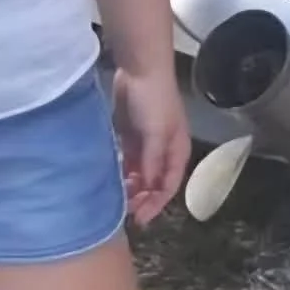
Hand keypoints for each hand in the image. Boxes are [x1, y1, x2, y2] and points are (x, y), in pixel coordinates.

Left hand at [113, 66, 190, 226]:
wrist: (140, 69)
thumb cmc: (154, 101)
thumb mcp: (156, 133)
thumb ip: (152, 160)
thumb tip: (148, 186)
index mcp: (177, 151)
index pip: (168, 186)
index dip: (156, 204)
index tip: (140, 219)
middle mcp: (164, 151)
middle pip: (155, 183)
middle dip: (143, 199)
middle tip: (125, 212)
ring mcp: (147, 143)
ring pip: (140, 174)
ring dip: (131, 188)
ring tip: (116, 200)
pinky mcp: (130, 135)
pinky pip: (128, 161)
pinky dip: (122, 173)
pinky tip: (111, 182)